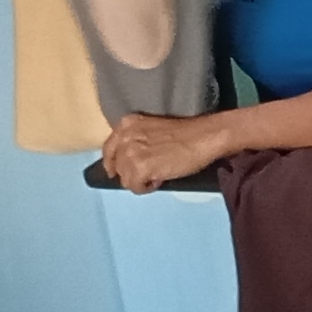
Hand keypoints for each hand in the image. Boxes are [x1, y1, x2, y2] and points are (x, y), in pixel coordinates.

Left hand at [103, 111, 229, 191]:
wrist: (202, 137)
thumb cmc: (185, 134)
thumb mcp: (151, 129)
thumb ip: (136, 141)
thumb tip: (131, 162)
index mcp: (127, 124)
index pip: (109, 148)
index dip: (112, 163)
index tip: (115, 172)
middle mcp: (124, 136)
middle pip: (117, 166)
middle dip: (131, 172)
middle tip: (150, 172)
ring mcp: (130, 152)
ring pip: (125, 179)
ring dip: (140, 181)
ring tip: (158, 174)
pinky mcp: (139, 167)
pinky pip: (135, 187)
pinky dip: (147, 187)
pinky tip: (160, 179)